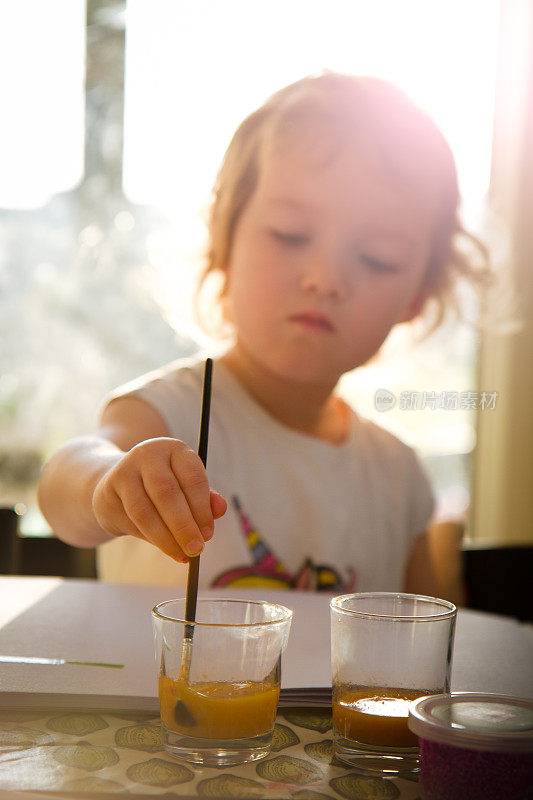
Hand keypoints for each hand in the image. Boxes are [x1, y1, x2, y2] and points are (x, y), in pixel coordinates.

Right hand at [92, 438, 226, 560]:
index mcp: (174, 449)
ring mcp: (124, 471)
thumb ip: (206, 497)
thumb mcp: (186, 485)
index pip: (192, 477)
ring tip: (181, 554)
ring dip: (165, 538)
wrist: (118, 481)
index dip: (202, 509)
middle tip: (196, 550)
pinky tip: (164, 547)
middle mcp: (148, 454)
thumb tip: (220, 509)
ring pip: (145, 511)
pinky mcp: (108, 492)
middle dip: (184, 526)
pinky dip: (150, 539)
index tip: (208, 533)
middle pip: (167, 493)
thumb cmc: (162, 485)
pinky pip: (131, 522)